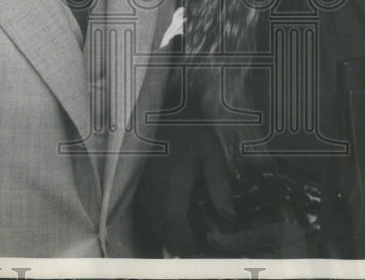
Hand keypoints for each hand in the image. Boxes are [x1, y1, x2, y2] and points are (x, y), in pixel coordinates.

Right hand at [136, 121, 232, 256]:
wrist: (161, 108)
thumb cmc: (189, 129)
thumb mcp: (211, 152)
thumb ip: (219, 185)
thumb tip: (228, 216)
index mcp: (174, 183)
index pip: (175, 225)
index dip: (184, 245)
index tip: (195, 256)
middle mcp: (153, 189)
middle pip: (157, 230)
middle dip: (172, 246)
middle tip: (188, 251)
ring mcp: (141, 186)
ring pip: (146, 223)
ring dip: (159, 237)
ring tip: (176, 242)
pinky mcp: (135, 182)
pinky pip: (139, 212)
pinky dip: (149, 224)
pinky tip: (161, 226)